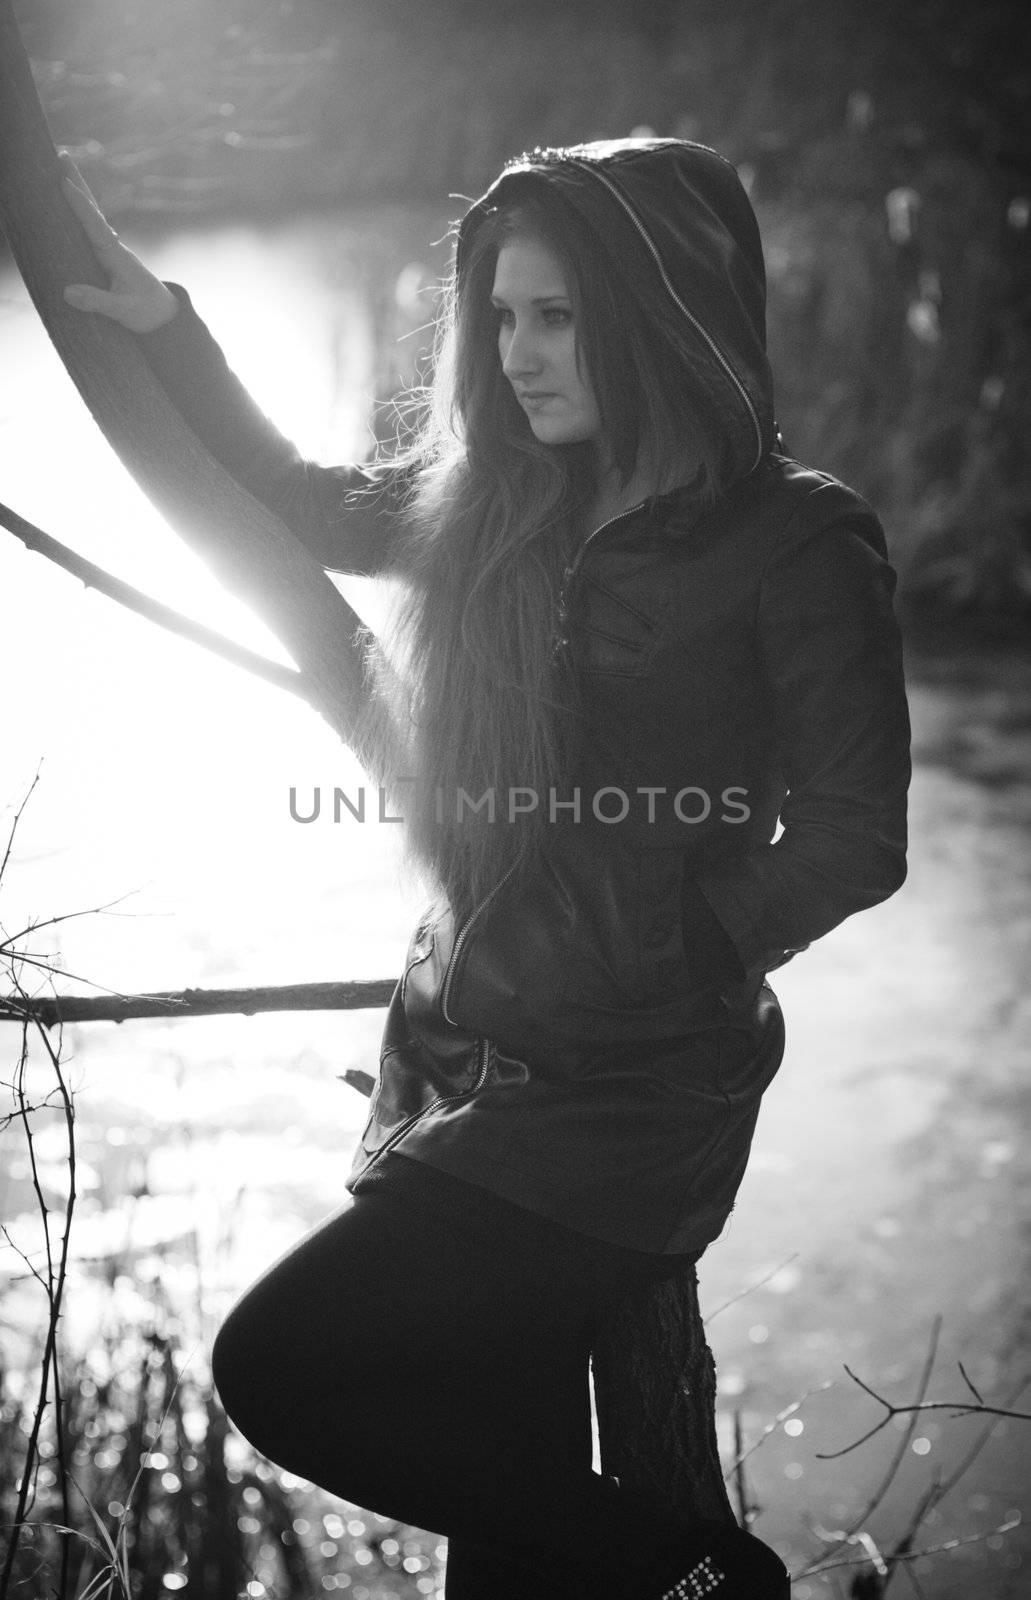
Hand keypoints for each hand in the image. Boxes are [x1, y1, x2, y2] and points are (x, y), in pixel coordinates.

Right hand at [59, 151, 179, 333]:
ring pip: (91, 215)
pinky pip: (90, 228)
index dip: (80, 205)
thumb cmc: (147, 313)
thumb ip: (98, 302)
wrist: (164, 316)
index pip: (95, 225)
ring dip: (77, 192)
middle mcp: (113, 247)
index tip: (64, 184)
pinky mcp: (108, 256)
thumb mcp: (124, 312)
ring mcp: (111, 249)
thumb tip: (68, 292)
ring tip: (61, 170)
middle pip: (93, 210)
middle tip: (62, 155)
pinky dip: (80, 211)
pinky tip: (71, 201)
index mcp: (116, 256)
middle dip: (78, 184)